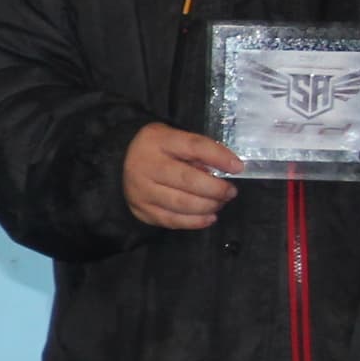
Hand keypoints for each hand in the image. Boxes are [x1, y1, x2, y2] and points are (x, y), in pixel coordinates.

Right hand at [124, 124, 241, 229]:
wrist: (121, 163)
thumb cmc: (158, 150)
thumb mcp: (175, 139)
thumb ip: (197, 152)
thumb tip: (224, 171)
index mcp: (158, 140)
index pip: (194, 147)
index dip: (219, 157)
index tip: (238, 168)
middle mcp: (146, 165)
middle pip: (188, 180)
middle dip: (216, 189)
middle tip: (230, 191)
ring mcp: (141, 190)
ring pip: (182, 204)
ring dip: (208, 206)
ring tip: (220, 202)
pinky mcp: (142, 210)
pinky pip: (173, 220)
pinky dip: (196, 221)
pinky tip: (209, 217)